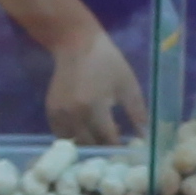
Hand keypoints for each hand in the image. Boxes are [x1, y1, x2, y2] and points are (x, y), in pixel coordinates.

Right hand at [41, 31, 149, 145]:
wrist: (76, 44)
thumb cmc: (106, 62)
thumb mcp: (127, 84)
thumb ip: (137, 112)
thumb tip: (144, 136)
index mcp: (95, 107)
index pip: (108, 139)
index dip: (119, 147)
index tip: (127, 150)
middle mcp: (74, 114)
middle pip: (90, 144)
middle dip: (103, 147)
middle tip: (114, 145)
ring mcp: (60, 114)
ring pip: (74, 142)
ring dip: (88, 144)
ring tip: (99, 137)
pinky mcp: (51, 110)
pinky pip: (61, 134)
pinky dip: (73, 137)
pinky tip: (85, 130)